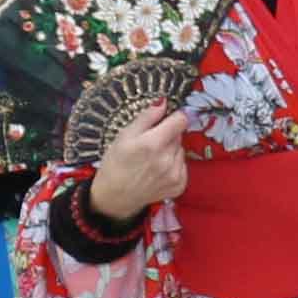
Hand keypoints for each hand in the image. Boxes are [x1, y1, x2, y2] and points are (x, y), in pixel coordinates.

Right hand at [87, 103, 193, 222]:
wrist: (115, 196)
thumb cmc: (116, 163)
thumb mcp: (125, 135)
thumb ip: (147, 117)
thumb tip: (163, 101)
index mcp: (153, 144)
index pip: (181, 120)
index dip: (173, 117)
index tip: (164, 120)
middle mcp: (167, 160)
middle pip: (179, 135)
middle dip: (167, 135)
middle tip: (150, 143)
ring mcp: (175, 174)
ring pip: (181, 150)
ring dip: (171, 150)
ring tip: (152, 158)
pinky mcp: (179, 185)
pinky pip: (183, 166)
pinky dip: (174, 165)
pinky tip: (158, 170)